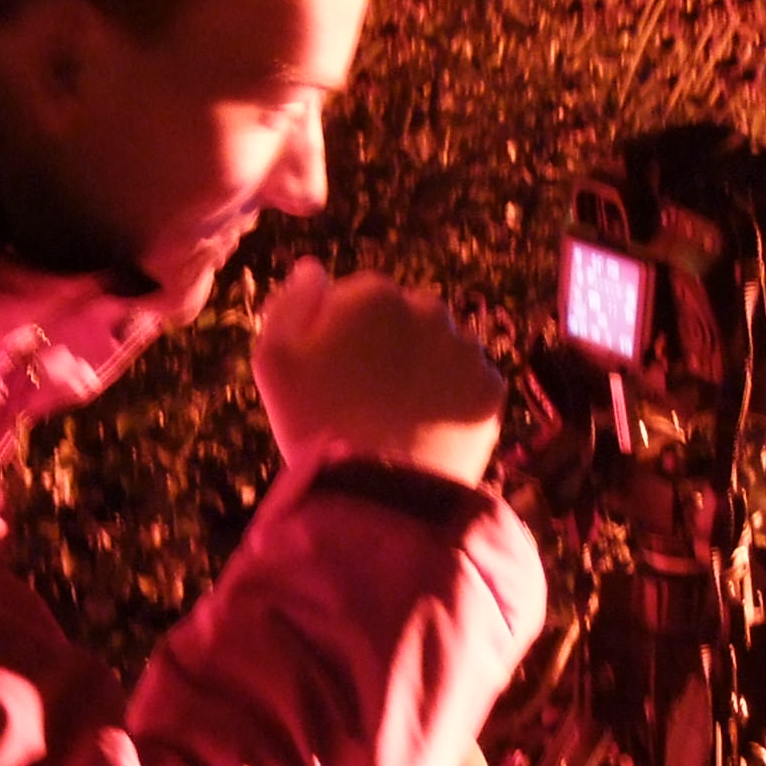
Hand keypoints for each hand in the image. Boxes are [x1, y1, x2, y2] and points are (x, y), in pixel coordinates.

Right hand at [251, 260, 505, 484]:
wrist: (378, 495)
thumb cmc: (314, 424)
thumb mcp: (274, 360)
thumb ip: (290, 303)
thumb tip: (314, 270)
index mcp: (373, 294)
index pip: (359, 298)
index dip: (342, 334)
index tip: (333, 373)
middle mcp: (429, 309)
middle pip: (405, 318)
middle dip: (388, 346)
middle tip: (365, 397)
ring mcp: (465, 349)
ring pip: (440, 348)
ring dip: (423, 369)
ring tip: (397, 416)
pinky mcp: (491, 388)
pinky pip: (468, 382)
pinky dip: (452, 398)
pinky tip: (426, 427)